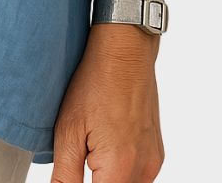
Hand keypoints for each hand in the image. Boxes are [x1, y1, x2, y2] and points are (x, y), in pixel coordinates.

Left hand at [51, 23, 163, 182]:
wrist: (125, 51)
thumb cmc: (95, 82)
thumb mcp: (68, 130)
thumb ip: (65, 174)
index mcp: (121, 168)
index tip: (71, 172)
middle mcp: (144, 169)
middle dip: (94, 182)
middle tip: (78, 162)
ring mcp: (153, 161)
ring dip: (108, 180)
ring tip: (89, 152)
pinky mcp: (156, 152)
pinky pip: (139, 176)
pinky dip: (121, 173)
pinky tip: (103, 150)